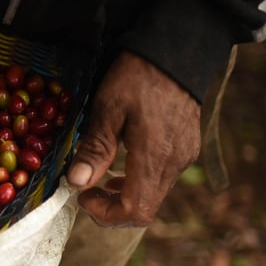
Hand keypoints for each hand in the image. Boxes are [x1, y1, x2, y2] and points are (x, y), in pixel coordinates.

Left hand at [66, 50, 200, 226]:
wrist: (177, 51)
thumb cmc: (137, 75)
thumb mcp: (108, 108)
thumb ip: (95, 148)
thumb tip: (77, 184)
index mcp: (155, 157)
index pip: (137, 212)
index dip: (107, 215)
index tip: (84, 196)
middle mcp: (175, 163)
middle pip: (145, 210)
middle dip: (112, 209)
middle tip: (88, 191)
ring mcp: (185, 157)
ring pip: (154, 196)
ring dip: (125, 196)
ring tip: (101, 178)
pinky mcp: (187, 148)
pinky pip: (162, 179)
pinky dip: (139, 182)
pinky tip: (124, 165)